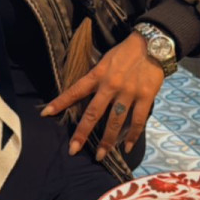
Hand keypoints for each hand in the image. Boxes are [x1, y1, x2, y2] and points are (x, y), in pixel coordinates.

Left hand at [41, 32, 165, 159]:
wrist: (153, 43)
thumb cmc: (126, 52)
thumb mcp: (106, 60)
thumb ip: (96, 76)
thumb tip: (85, 94)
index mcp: (99, 74)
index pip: (75, 90)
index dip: (60, 102)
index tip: (46, 114)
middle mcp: (111, 85)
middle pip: (94, 112)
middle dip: (82, 133)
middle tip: (73, 150)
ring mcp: (129, 92)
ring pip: (116, 121)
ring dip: (107, 141)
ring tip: (100, 155)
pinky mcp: (146, 97)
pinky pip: (138, 120)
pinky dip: (132, 136)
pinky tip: (126, 148)